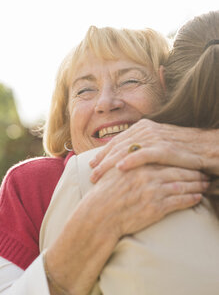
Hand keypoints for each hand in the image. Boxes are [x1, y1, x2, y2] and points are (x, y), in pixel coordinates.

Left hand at [90, 119, 218, 182]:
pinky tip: (119, 168)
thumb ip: (142, 147)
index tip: (92, 165)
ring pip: (126, 150)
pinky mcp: (165, 148)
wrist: (207, 147)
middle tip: (91, 175)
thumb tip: (124, 158)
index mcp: (143, 128)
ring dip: (110, 163)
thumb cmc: (182, 149)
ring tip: (97, 175)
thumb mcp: (158, 144)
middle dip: (102, 161)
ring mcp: (155, 138)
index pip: (117, 141)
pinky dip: (131, 160)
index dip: (103, 154)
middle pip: (117, 146)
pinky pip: (144, 154)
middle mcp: (146, 130)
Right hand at [91, 164, 208, 236]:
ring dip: (197, 185)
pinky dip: (191, 199)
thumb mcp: (114, 170)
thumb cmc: (105, 193)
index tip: (189, 160)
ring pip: (182, 185)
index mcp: (139, 164)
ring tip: (206, 184)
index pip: (166, 159)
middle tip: (204, 171)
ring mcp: (153, 191)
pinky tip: (198, 198)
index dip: (180, 160)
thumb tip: (137, 154)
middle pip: (178, 170)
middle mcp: (148, 175)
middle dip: (194, 171)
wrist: (100, 214)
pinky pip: (179, 202)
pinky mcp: (156, 207)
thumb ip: (128, 159)